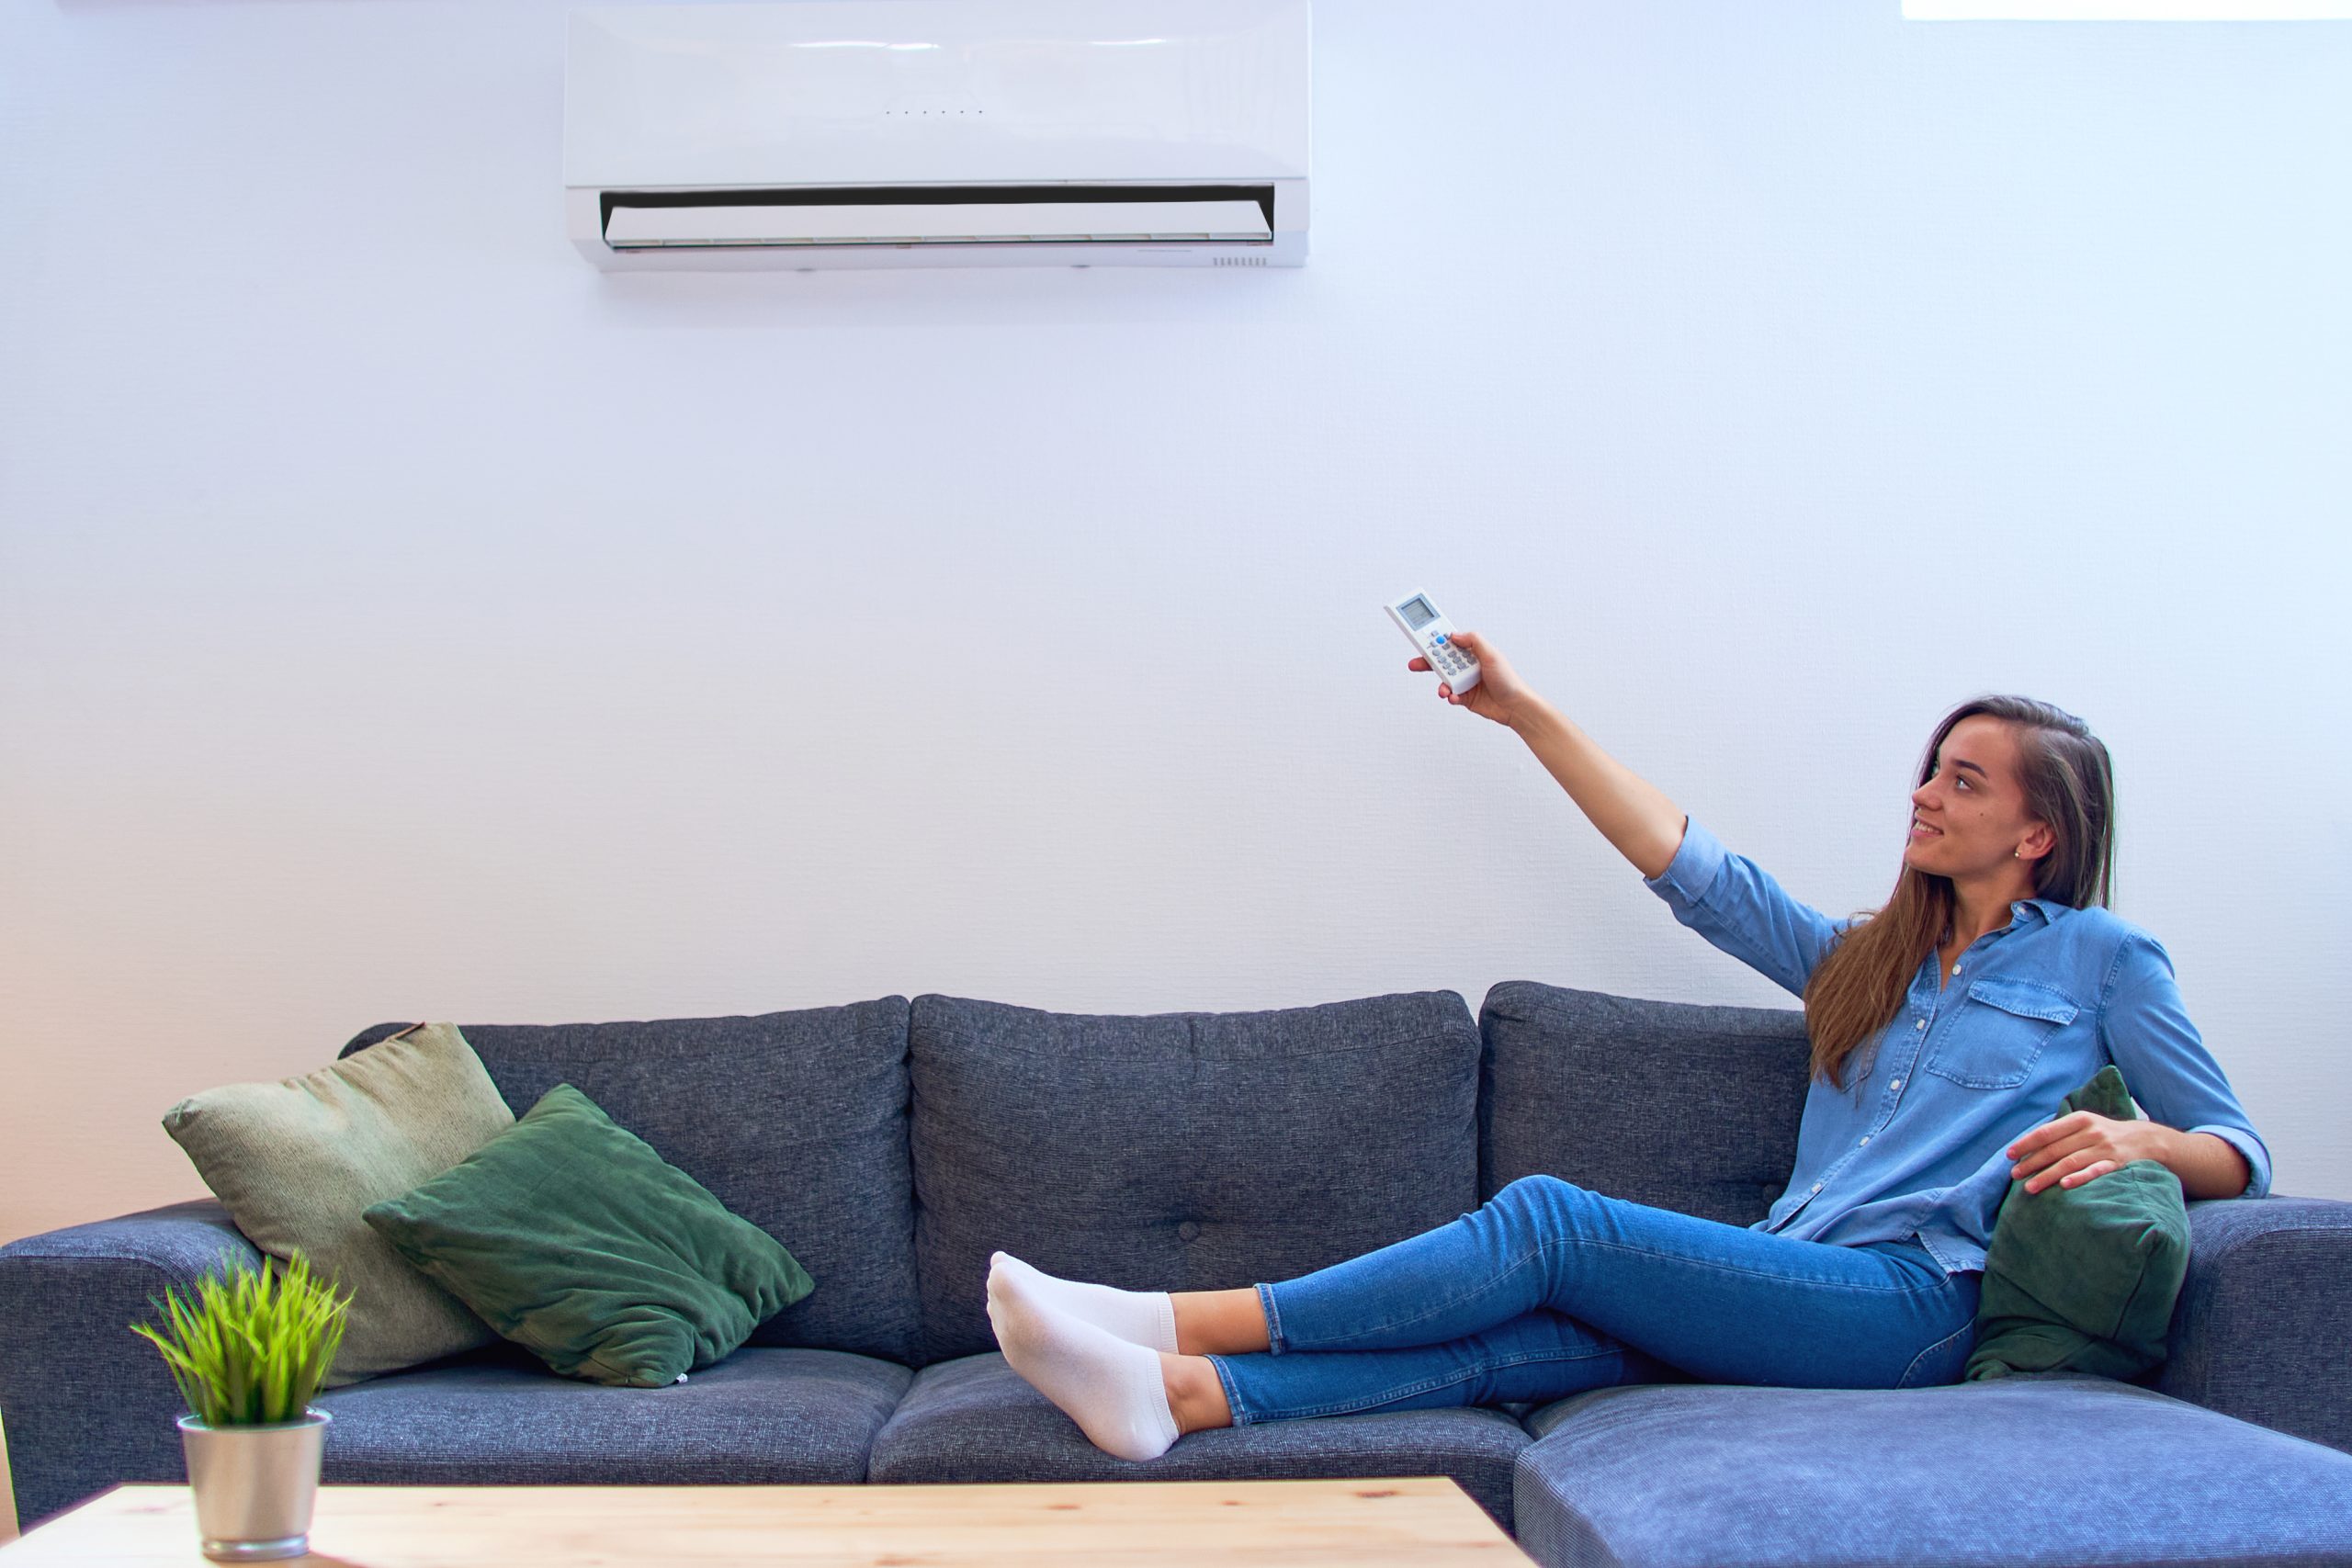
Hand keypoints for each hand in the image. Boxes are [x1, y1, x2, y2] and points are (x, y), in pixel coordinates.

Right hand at [1407, 630, 1534, 727]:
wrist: (1515, 706)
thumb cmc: (1508, 680)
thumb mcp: (1492, 655)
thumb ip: (1474, 641)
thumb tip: (1454, 635)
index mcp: (1473, 653)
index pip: (1450, 644)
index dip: (1436, 641)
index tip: (1422, 638)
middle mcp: (1467, 666)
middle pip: (1441, 661)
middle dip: (1427, 662)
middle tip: (1415, 663)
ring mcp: (1465, 682)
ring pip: (1444, 680)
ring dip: (1441, 684)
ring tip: (1443, 690)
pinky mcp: (1464, 697)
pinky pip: (1451, 695)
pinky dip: (1450, 696)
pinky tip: (1454, 697)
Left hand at [2006, 1111, 2171, 1193]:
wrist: (2145, 1139)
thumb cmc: (2104, 1133)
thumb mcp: (2084, 1125)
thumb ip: (2060, 1132)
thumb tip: (2027, 1146)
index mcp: (2079, 1120)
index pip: (2046, 1132)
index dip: (2026, 1144)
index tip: (2009, 1155)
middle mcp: (2091, 1132)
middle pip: (2055, 1149)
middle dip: (2032, 1163)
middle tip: (2014, 1174)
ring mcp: (2105, 1148)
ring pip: (2070, 1162)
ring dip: (2047, 1175)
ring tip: (2030, 1187)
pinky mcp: (2117, 1164)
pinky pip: (2095, 1171)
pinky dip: (2079, 1178)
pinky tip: (2064, 1185)